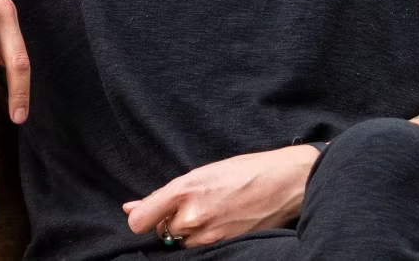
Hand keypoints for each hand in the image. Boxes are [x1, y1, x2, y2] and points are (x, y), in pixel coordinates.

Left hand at [122, 145, 317, 246]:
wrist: (287, 182)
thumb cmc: (248, 170)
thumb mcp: (204, 172)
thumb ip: (166, 194)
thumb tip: (131, 208)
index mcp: (185, 189)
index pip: (140, 220)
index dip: (142, 218)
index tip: (149, 214)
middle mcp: (193, 215)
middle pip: (161, 231)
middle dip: (171, 221)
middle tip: (195, 205)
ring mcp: (208, 234)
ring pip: (180, 242)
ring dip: (188, 232)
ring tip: (212, 213)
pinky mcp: (223, 244)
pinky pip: (200, 248)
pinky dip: (204, 238)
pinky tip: (220, 222)